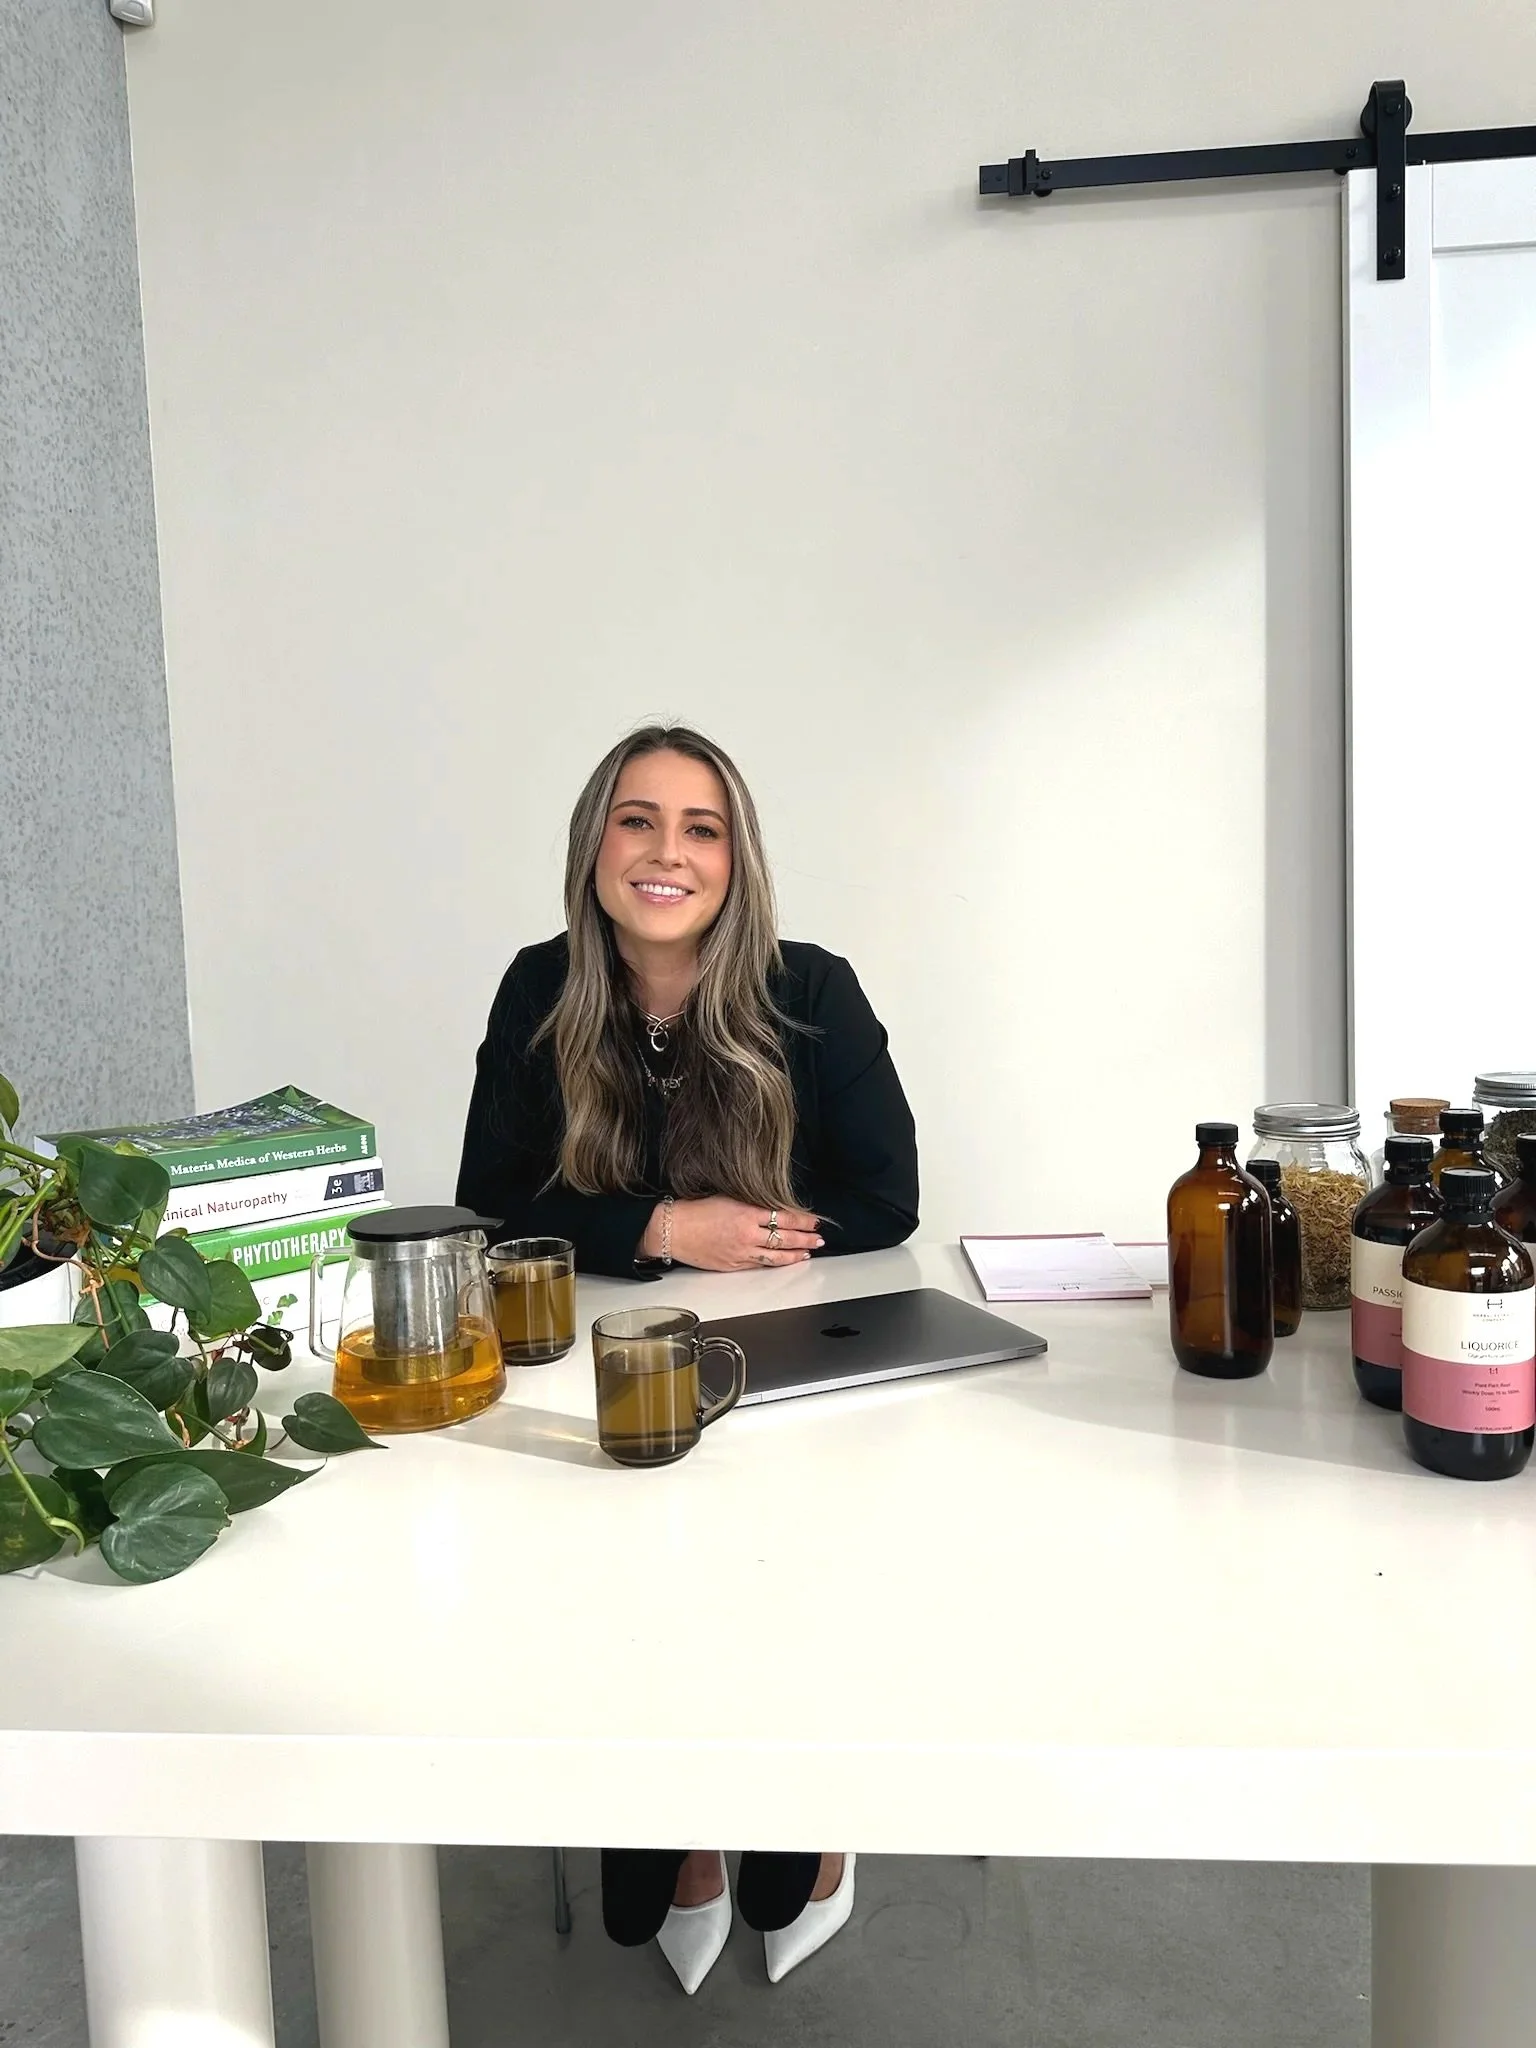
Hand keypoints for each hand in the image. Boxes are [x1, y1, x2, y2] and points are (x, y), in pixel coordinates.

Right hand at [641, 1197, 822, 1271]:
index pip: (784, 1216)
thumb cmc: (694, 1210)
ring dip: (796, 1254)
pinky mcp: (734, 1265)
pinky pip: (761, 1264)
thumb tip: (771, 1207)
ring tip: (809, 1252)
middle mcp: (747, 1234)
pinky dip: (776, 1263)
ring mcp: (742, 1252)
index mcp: (746, 1212)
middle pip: (785, 1237)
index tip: (814, 1220)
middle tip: (819, 1238)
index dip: (802, 1220)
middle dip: (806, 1238)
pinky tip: (785, 1261)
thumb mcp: (726, 1197)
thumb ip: (750, 1203)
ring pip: (776, 1255)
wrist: (672, 1230)